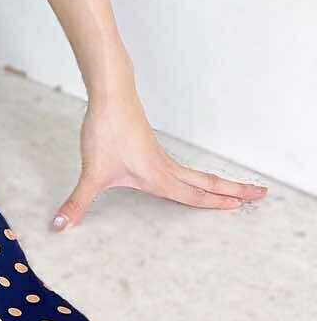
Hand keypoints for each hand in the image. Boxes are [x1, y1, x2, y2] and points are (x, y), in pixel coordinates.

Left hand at [51, 81, 267, 231]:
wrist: (110, 94)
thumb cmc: (105, 131)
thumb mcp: (91, 174)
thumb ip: (77, 203)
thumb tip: (59, 226)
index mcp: (158, 177)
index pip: (194, 196)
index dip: (216, 204)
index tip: (241, 207)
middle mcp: (165, 167)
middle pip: (207, 183)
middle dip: (233, 192)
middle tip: (261, 194)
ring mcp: (160, 155)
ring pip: (197, 174)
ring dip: (218, 184)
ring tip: (237, 190)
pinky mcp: (151, 146)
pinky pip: (182, 166)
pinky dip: (198, 176)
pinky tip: (194, 180)